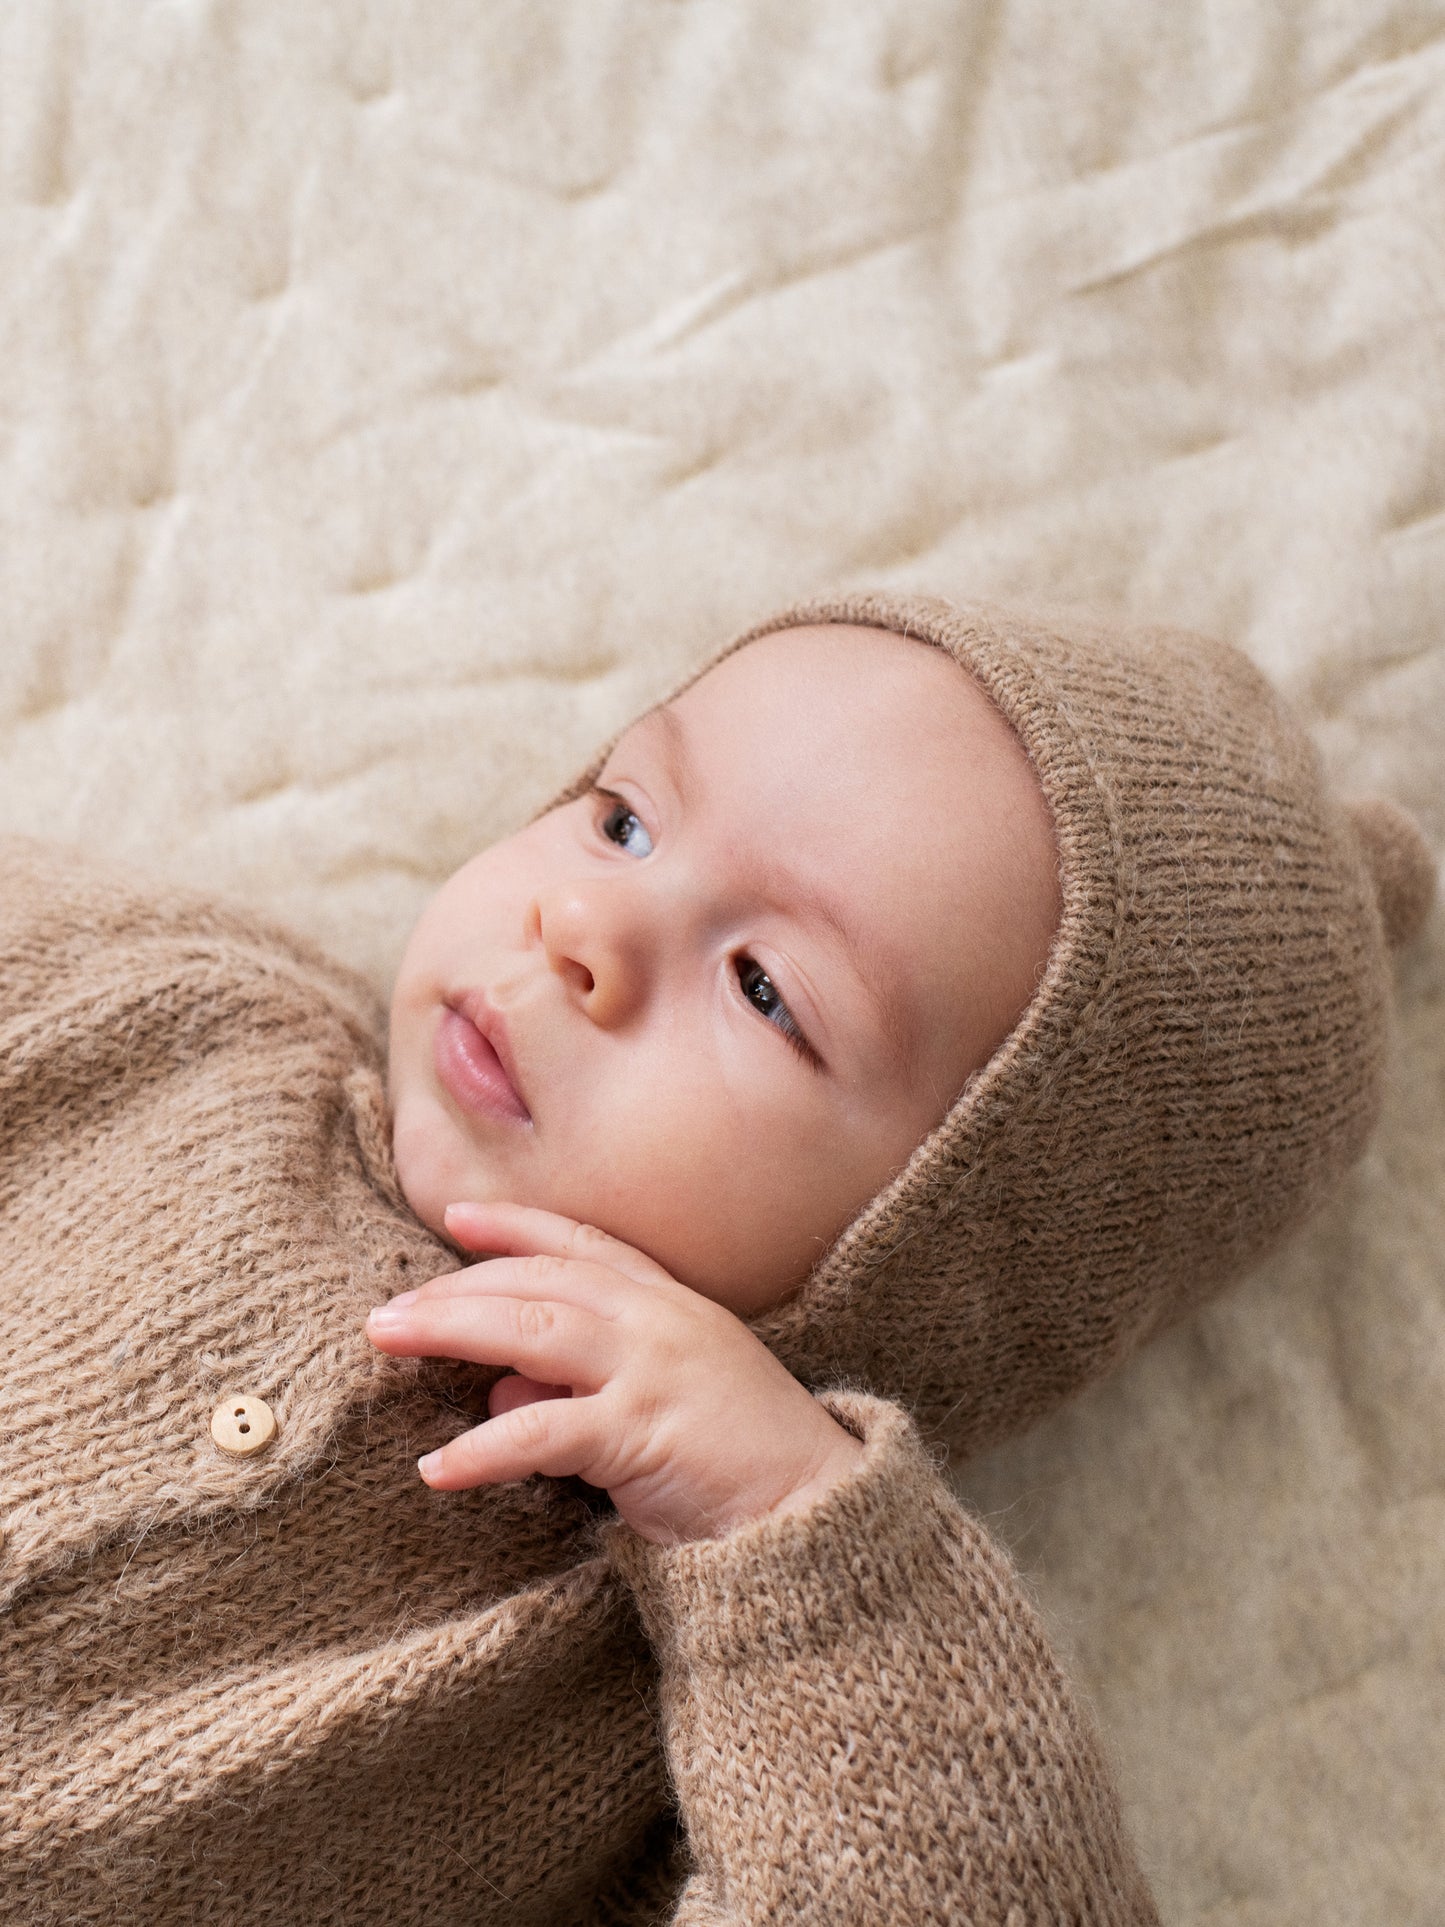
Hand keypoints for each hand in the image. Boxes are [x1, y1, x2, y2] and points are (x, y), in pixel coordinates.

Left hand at [364, 1201, 862, 1543]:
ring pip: (532, 1328)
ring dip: (450, 1330)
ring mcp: (653, 1367)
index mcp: (671, 1303)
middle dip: (455, 1287)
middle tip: (386, 1309)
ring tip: (386, 1340)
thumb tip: (498, 1387)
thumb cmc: (740, 1462)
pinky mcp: (644, 1430)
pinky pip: (543, 1431)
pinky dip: (482, 1447)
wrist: (817, 1512)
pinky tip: (436, 1467)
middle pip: (539, 1279)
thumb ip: (579, 1387)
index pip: (582, 1242)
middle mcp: (660, 1319)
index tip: (456, 1216)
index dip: (516, 1224)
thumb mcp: (656, 1405)